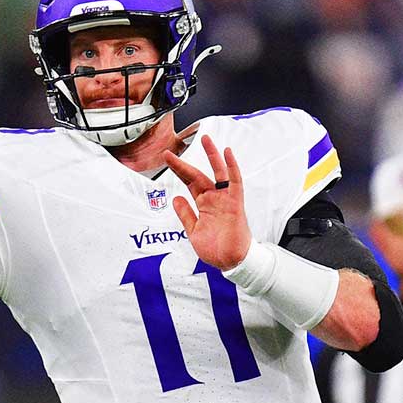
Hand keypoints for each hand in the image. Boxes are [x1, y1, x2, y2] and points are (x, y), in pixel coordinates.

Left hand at [164, 134, 251, 270]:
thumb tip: (176, 199)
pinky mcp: (235, 202)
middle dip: (185, 163)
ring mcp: (225, 199)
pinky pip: (235, 181)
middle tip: (172, 150)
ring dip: (213, 156)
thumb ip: (186, 214)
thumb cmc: (217, 249)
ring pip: (219, 172)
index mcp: (204, 205)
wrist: (231, 262)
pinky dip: (232, 166)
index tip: (167, 158)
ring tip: (206, 140)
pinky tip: (227, 153)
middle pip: (199, 175)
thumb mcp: (194, 231)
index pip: (189, 183)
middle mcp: (214, 199)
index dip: (178, 170)